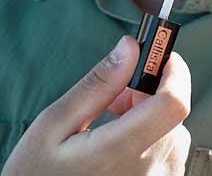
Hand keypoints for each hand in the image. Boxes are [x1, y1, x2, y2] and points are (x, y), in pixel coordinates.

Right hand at [1, 35, 191, 175]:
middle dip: (148, 94)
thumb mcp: (53, 124)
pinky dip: (152, 141)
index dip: (174, 71)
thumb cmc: (37, 173)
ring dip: (149, 119)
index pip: (173, 104)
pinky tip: (122, 147)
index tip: (159, 54)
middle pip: (171, 114)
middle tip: (113, 99)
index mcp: (118, 151)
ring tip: (111, 126)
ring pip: (172, 133)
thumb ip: (96, 85)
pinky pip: (169, 155)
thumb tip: (129, 48)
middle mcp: (147, 172)